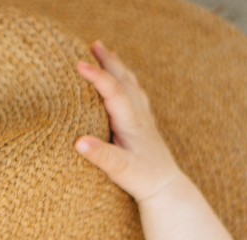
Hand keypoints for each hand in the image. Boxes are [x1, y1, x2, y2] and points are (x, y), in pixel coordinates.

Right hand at [74, 42, 184, 200]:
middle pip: (124, 80)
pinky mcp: (145, 123)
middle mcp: (139, 115)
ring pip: (131, 84)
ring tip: (105, 52)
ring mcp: (144, 117)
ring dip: (118, 66)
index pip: (114, 91)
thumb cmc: (143, 180)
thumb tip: (79, 143)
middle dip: (108, 61)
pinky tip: (122, 77)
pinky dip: (125, 79)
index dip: (97, 76)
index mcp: (132, 122)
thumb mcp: (120, 170)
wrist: (166, 187)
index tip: (79, 63)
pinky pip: (135, 93)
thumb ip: (101, 156)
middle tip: (93, 45)